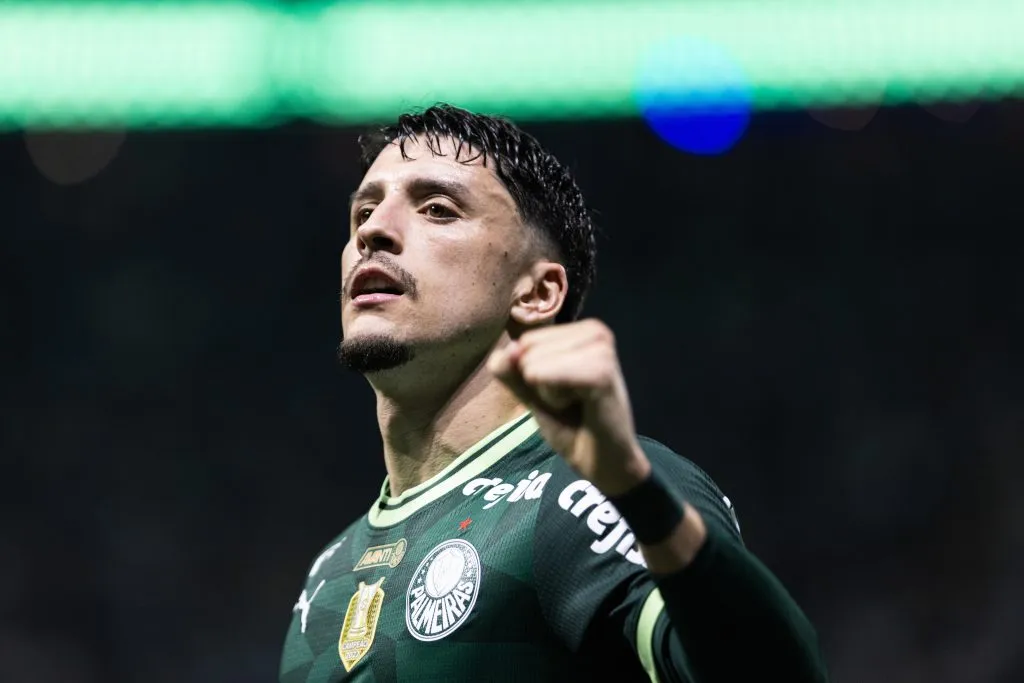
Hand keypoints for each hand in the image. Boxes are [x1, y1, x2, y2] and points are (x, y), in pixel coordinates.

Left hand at [487, 319, 650, 496]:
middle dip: (540, 382)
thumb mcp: (533, 394)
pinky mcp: (603, 371)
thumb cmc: (573, 427)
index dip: (533, 373)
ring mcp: (601, 348)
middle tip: (572, 401)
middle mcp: (595, 331)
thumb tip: (503, 353)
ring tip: (578, 403)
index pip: (525, 340)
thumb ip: (512, 371)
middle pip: (527, 347)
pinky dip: (555, 398)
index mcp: (581, 332)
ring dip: (549, 392)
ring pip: (534, 361)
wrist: (605, 462)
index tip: (564, 392)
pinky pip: (549, 375)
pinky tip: (582, 406)